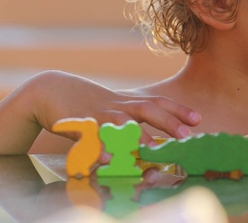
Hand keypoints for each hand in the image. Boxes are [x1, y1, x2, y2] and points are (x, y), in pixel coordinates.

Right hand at [30, 71, 200, 144]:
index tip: (198, 120)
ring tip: (150, 148)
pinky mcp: (77, 123)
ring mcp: (98, 114)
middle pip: (147, 110)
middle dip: (168, 123)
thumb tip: (153, 138)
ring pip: (120, 123)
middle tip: (186, 136)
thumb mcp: (113, 105)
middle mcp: (117, 106)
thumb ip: (133, 118)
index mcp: (127, 102)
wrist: (49, 89)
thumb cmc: (87, 102)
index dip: (178, 110)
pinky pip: (90, 136)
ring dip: (135, 136)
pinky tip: (107, 158)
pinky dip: (98, 147)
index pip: (158, 102)